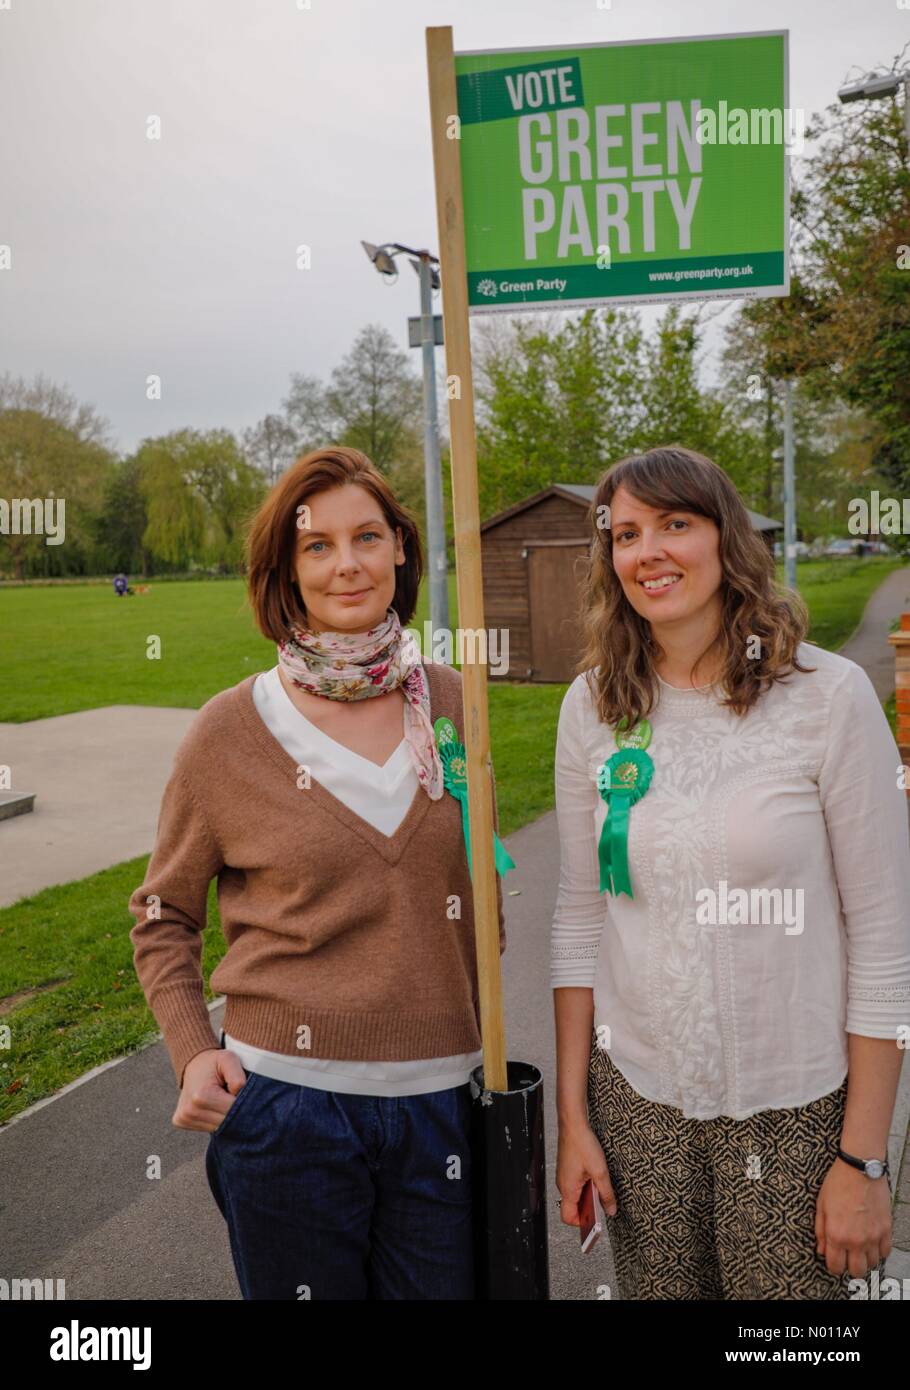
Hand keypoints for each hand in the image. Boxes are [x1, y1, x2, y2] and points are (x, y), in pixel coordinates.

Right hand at [173, 1048, 247, 1132]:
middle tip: (234, 1096)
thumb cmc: (214, 1063)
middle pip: (225, 1122)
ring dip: (225, 1117)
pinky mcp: (181, 1122)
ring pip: (218, 1128)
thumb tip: (239, 1095)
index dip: (243, 1102)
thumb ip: (237, 1077)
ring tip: (223, 1100)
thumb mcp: (229, 1059)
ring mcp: (184, 1118)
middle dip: (235, 1111)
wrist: (195, 1065)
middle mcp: (189, 1110)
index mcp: (201, 1096)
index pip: (232, 1110)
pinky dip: (215, 1120)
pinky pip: (208, 1128)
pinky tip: (214, 1107)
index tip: (245, 1093)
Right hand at [556, 1116, 617, 1225]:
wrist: (573, 1124)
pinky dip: (586, 1185)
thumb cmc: (582, 1144)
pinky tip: (595, 1176)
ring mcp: (564, 1176)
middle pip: (574, 1207)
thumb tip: (611, 1210)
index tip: (595, 1223)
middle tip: (602, 1203)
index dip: (582, 1223)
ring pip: (576, 1195)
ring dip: (588, 1195)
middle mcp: (563, 1184)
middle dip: (588, 1209)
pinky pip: (576, 1184)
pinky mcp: (568, 1169)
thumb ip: (606, 1194)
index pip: (569, 1217)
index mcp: (567, 1189)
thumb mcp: (600, 1172)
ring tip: (600, 1186)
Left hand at [815, 1158, 891, 1277]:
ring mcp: (873, 1236)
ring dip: (865, 1259)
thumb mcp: (821, 1205)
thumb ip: (820, 1231)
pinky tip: (871, 1241)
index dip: (833, 1266)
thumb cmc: (837, 1184)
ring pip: (872, 1264)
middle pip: (857, 1271)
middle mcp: (856, 1240)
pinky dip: (879, 1251)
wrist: (860, 1168)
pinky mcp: (886, 1229)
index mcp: (836, 1235)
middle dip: (850, 1267)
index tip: (834, 1260)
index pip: (836, 1267)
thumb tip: (821, 1250)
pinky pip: (885, 1252)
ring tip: (859, 1247)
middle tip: (847, 1256)